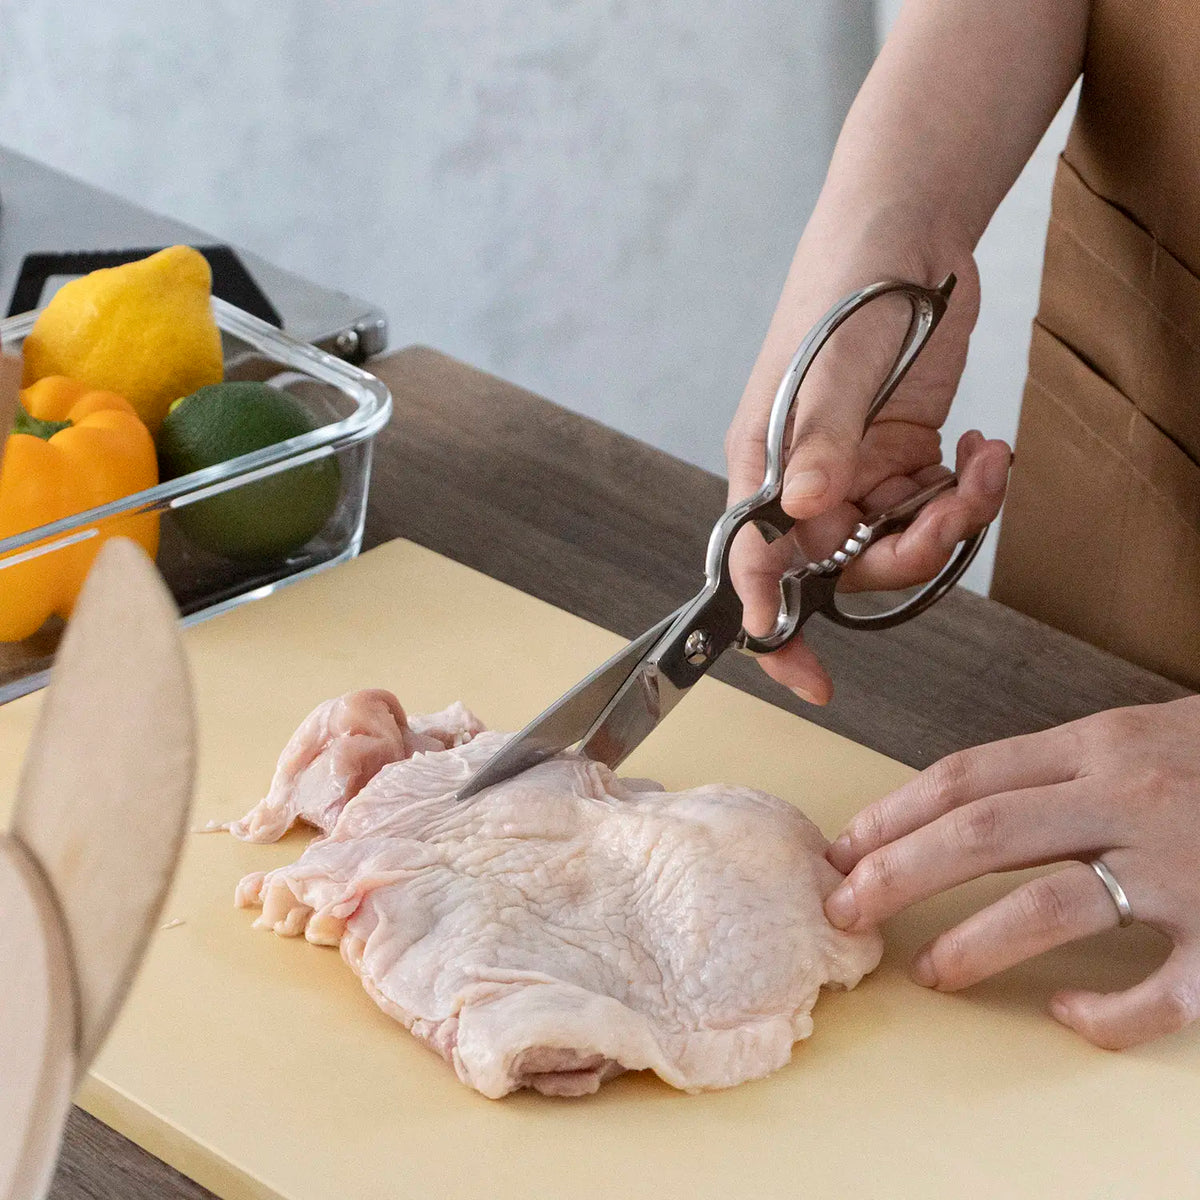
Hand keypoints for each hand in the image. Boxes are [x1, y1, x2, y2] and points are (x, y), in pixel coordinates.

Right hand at [725, 213, 1010, 703]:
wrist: (906, 230)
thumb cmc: (846, 284)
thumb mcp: (831, 362)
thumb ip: (818, 439)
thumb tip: (801, 511)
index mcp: (762, 466)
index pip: (751, 565)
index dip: (770, 626)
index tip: (807, 677)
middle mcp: (804, 484)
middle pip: (843, 571)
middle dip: (908, 556)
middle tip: (950, 510)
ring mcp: (856, 475)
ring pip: (899, 547)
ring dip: (951, 522)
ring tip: (981, 464)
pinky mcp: (903, 459)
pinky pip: (935, 511)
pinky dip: (971, 494)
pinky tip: (983, 448)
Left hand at [824, 696, 1199, 1049]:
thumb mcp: (1146, 734)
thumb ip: (1064, 765)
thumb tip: (962, 803)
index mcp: (1103, 744)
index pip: (968, 776)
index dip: (893, 814)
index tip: (843, 848)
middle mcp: (1132, 799)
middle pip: (984, 832)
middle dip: (899, 872)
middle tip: (845, 909)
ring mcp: (1184, 868)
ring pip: (1054, 907)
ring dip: (976, 944)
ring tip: (930, 971)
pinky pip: (1163, 992)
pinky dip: (1108, 1013)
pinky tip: (1069, 1015)